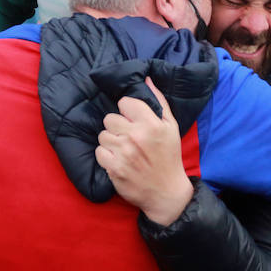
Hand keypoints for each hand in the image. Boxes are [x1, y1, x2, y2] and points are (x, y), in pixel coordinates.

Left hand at [95, 78, 192, 225]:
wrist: (166, 192)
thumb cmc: (169, 157)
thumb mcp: (171, 127)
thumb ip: (159, 101)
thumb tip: (147, 79)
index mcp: (152, 124)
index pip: (125, 103)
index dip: (127, 111)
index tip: (133, 121)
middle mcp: (136, 136)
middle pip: (109, 118)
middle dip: (117, 126)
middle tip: (128, 137)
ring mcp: (124, 153)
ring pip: (103, 135)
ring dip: (111, 142)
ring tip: (124, 150)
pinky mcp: (114, 168)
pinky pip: (99, 152)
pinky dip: (106, 156)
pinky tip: (118, 161)